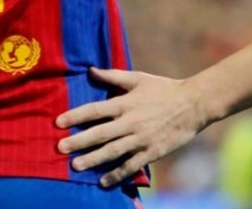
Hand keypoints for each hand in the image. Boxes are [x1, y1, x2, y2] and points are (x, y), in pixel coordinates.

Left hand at [55, 67, 208, 187]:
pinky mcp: (152, 152)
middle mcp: (131, 122)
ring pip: (112, 151)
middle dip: (78, 141)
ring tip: (75, 165)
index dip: (75, 116)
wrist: (193, 104)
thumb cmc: (164, 89)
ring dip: (93, 159)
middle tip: (59, 147)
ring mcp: (141, 139)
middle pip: (100, 134)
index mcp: (126, 103)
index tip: (58, 122)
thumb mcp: (139, 78)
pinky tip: (102, 181)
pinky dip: (116, 174)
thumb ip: (113, 76)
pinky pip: (131, 165)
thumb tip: (90, 70)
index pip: (95, 110)